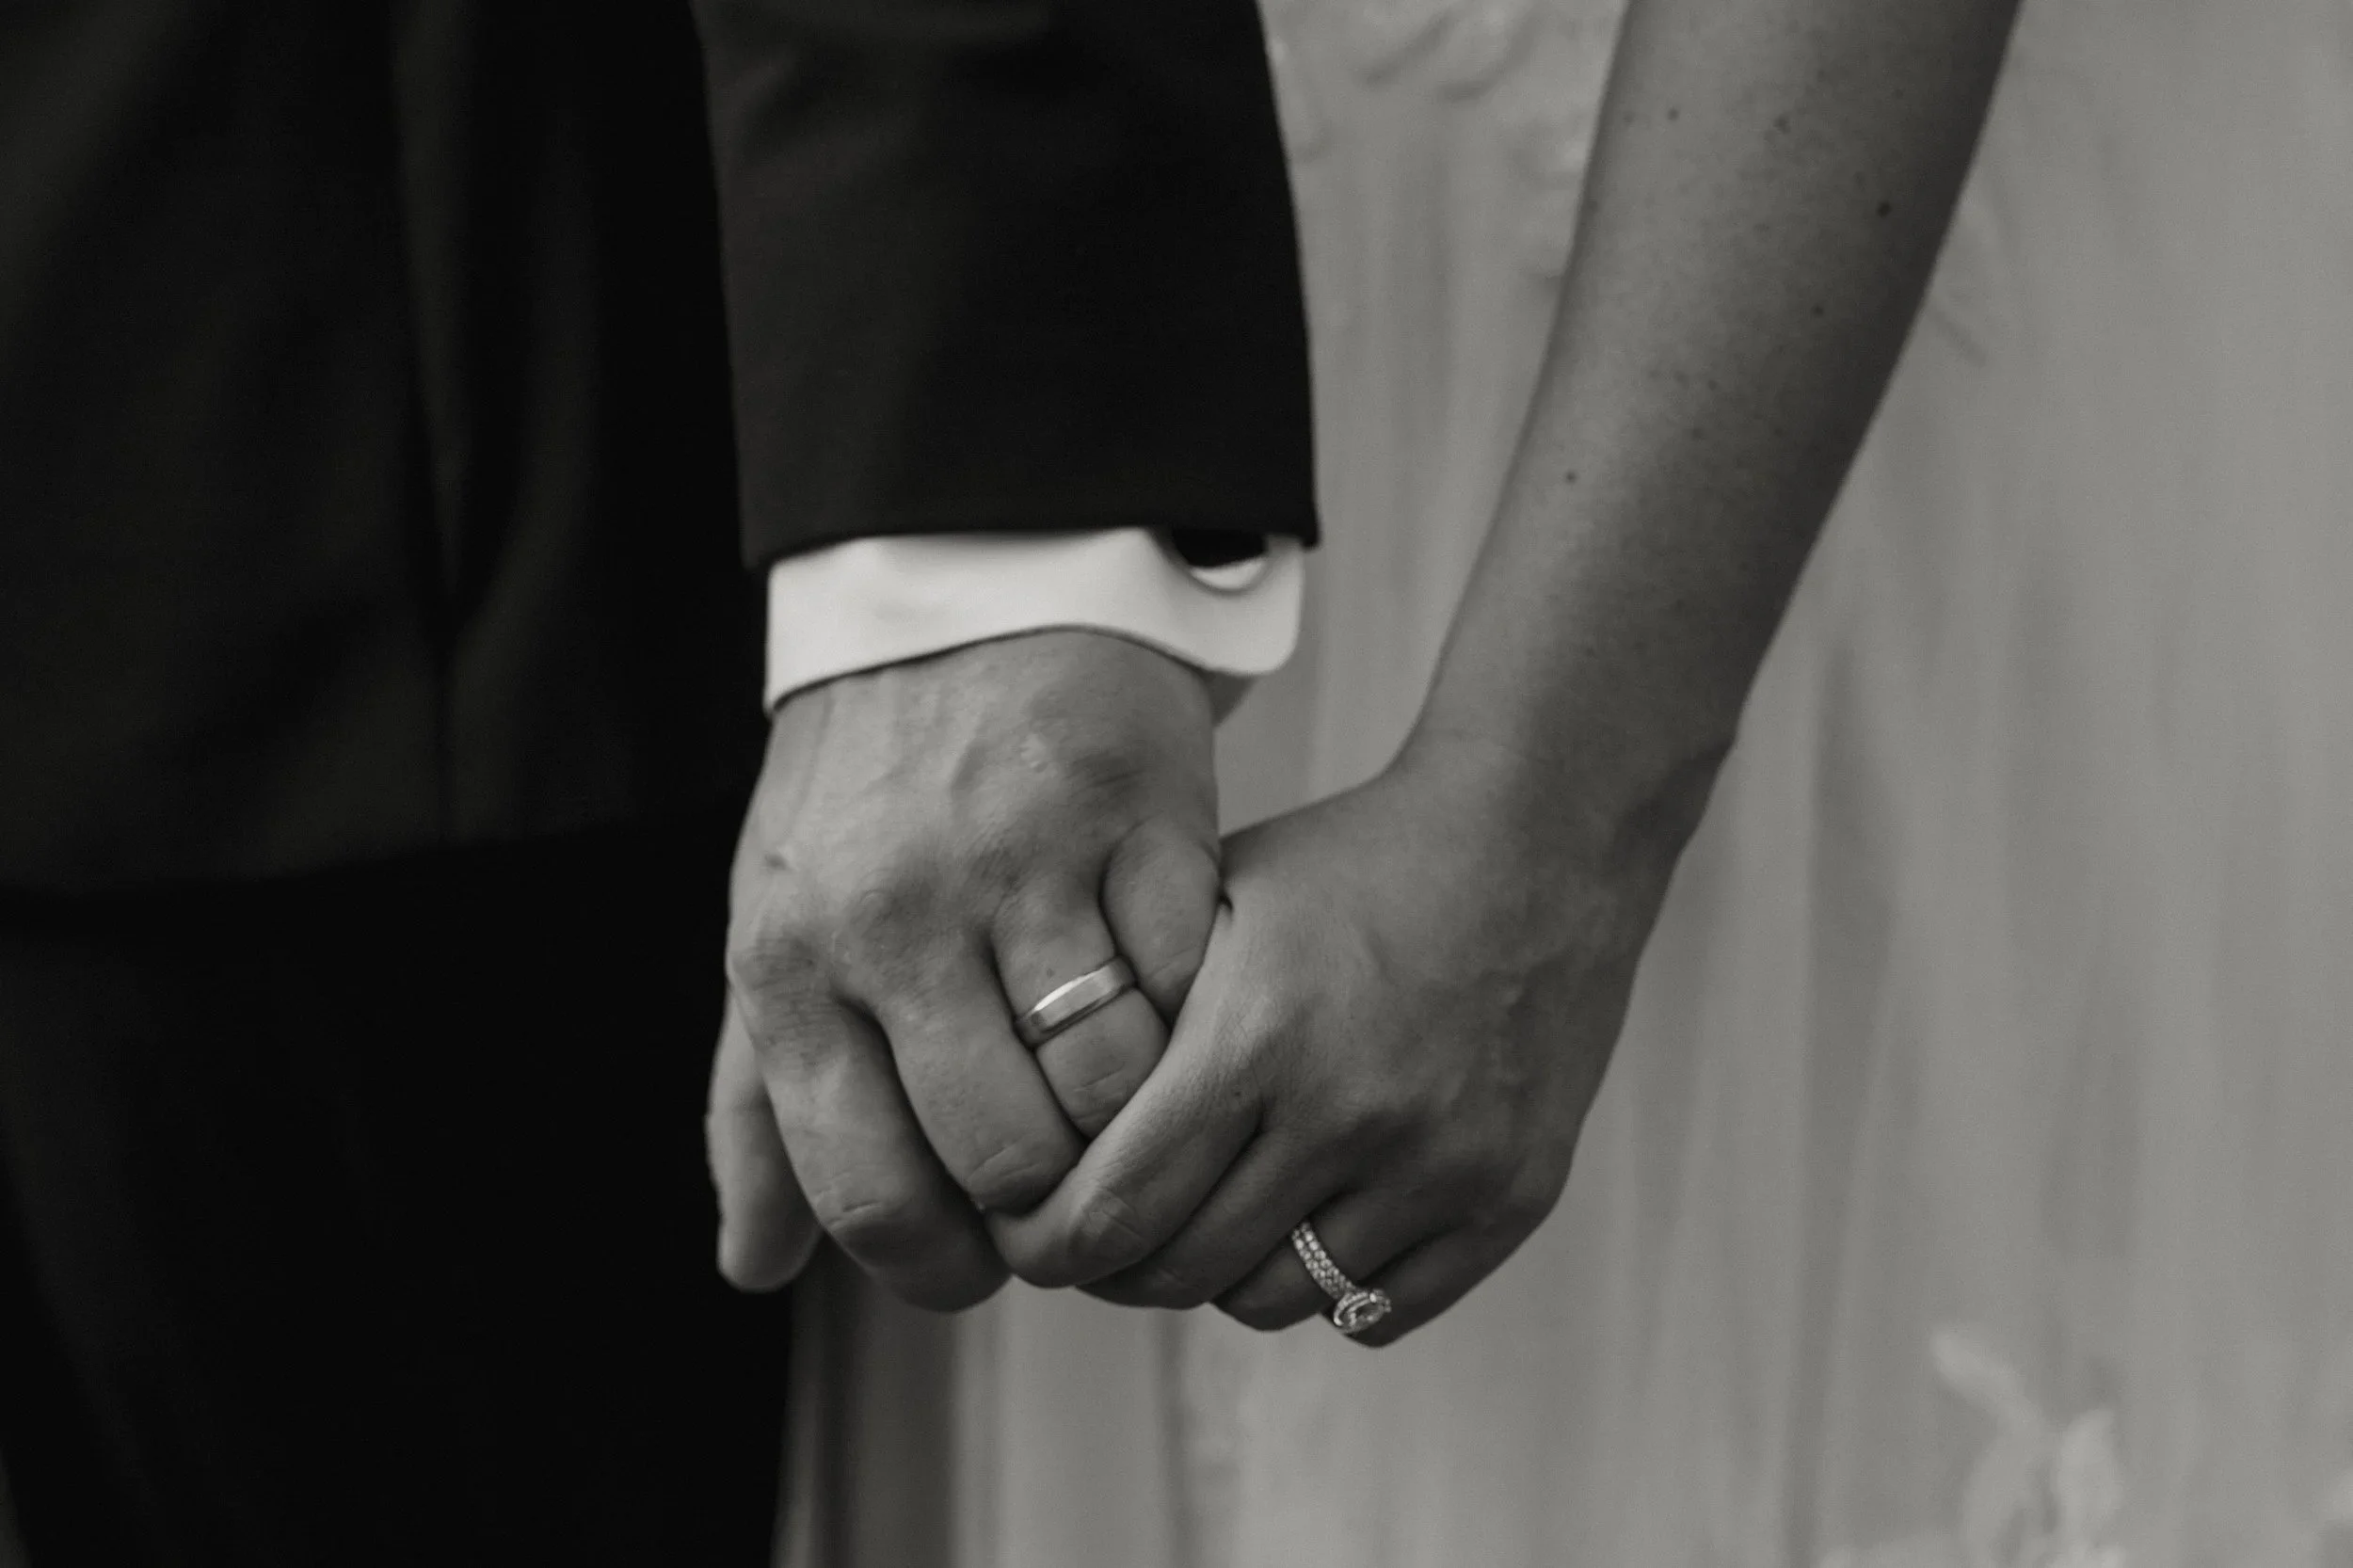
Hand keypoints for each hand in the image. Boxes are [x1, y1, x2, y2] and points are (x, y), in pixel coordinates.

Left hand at [713, 631, 1221, 1308]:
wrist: (963, 595)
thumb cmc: (864, 792)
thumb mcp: (776, 932)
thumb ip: (757, 1107)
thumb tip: (754, 1267)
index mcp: (790, 964)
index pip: (869, 1193)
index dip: (943, 1263)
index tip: (985, 1254)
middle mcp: (893, 918)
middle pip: (1007, 1158)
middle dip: (1050, 1200)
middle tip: (1068, 1171)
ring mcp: (1021, 865)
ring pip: (1111, 1087)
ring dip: (1130, 1114)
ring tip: (1119, 1081)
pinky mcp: (1136, 816)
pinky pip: (1189, 987)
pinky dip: (1190, 1017)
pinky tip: (1168, 992)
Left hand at [989, 740, 1694, 1343]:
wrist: (1539, 837)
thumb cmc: (1349, 861)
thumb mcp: (1215, 895)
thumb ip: (1126, 1009)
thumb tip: (1023, 1135)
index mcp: (1258, 1033)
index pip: (1110, 1209)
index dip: (1044, 1241)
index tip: (1025, 1228)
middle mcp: (1351, 1113)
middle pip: (1179, 1272)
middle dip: (1112, 1266)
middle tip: (1097, 1232)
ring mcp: (1441, 1165)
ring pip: (1272, 1302)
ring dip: (1216, 1274)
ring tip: (1202, 1215)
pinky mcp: (1510, 1198)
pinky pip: (1375, 1311)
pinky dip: (1321, 1287)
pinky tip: (1300, 1218)